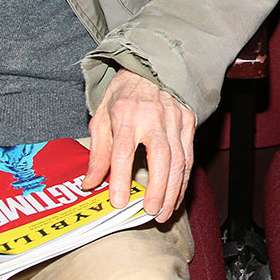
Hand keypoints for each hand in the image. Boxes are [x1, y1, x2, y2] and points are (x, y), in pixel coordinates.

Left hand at [82, 69, 194, 222]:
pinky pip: (189, 154)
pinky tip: (177, 195)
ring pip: (179, 158)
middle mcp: (152, 115)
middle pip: (159, 155)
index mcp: (125, 112)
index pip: (123, 150)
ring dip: (173, 189)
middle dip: (157, 188)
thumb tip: (90, 183)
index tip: (117, 201)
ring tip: (164, 212)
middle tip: (150, 213)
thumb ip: (98, 151)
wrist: (150, 66)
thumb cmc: (124, 93)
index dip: (120, 178)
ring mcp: (173, 117)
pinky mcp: (188, 120)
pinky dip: (184, 178)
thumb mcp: (102, 115)